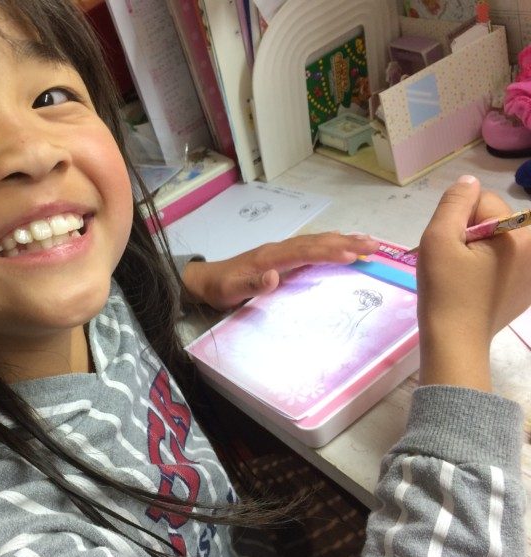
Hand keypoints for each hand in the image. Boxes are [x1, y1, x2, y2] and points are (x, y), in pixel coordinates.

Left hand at [180, 232, 380, 310]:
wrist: (205, 281)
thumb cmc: (220, 289)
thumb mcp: (231, 291)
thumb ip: (252, 285)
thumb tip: (274, 276)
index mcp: (270, 258)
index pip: (305, 252)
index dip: (328, 253)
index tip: (352, 256)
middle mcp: (279, 249)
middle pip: (317, 242)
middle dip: (346, 243)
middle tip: (375, 245)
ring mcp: (280, 251)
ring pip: (316, 241)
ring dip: (343, 240)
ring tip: (369, 241)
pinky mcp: (281, 256)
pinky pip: (311, 246)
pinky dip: (329, 243)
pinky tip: (342, 243)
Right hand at [416, 175, 530, 389]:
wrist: (455, 342)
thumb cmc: (445, 290)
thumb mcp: (438, 239)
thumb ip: (453, 203)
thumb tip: (467, 182)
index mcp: (518, 232)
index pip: (482, 200)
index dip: (457, 219)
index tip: (448, 246)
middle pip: (493, 219)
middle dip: (470, 233)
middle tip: (452, 262)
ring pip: (497, 240)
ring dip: (478, 250)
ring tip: (462, 276)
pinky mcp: (526, 289)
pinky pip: (504, 262)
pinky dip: (488, 268)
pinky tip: (474, 288)